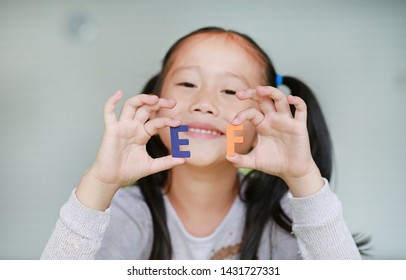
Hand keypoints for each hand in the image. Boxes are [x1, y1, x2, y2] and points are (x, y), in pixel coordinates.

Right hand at [77, 91, 184, 209]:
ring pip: (131, 106)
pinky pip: (108, 112)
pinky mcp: (111, 130)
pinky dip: (112, 101)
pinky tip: (118, 93)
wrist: (111, 180)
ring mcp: (122, 127)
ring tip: (154, 98)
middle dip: (159, 103)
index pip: (156, 122)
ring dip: (142, 99)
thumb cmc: (128, 172)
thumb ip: (166, 162)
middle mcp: (133, 127)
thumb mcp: (151, 166)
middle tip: (172, 102)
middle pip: (146, 109)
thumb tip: (183, 159)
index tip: (178, 123)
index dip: (167, 121)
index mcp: (142, 134)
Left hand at [226, 86, 323, 196]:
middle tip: (239, 94)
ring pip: (280, 99)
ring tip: (261, 89)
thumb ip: (240, 160)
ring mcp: (286, 120)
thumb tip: (227, 157)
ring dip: (271, 92)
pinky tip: (291, 98)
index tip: (233, 123)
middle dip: (252, 93)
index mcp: (262, 124)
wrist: (292, 171)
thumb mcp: (254, 161)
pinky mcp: (299, 126)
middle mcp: (273, 119)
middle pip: (263, 99)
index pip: (251, 112)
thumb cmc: (273, 163)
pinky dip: (298, 102)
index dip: (241, 115)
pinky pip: (301, 109)